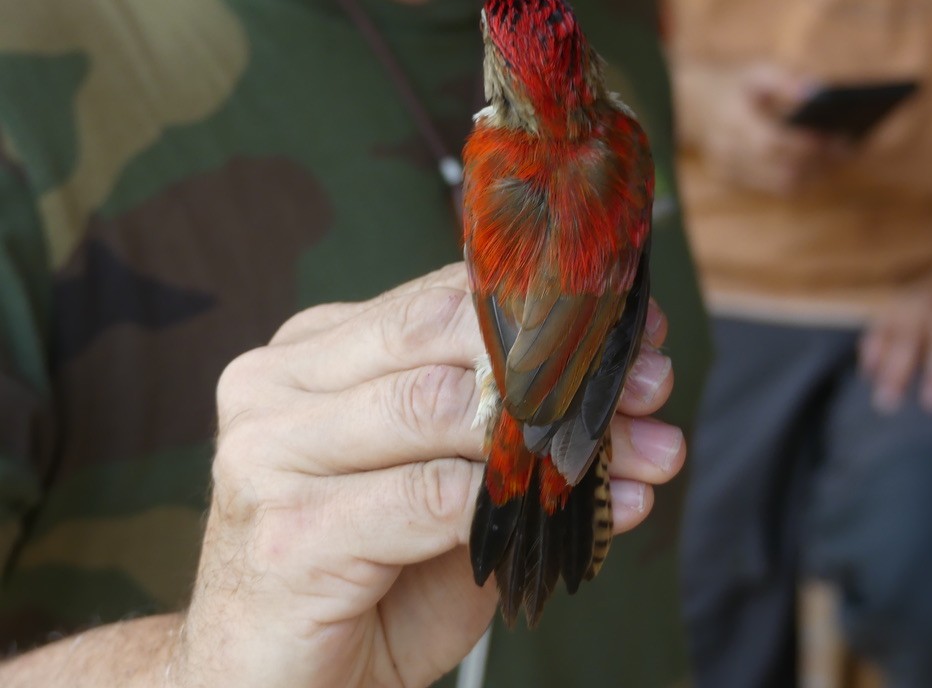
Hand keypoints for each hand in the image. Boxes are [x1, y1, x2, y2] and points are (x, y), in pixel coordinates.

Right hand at [170, 263, 682, 687]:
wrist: (265, 680)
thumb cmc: (361, 572)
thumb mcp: (436, 479)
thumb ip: (498, 425)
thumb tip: (623, 389)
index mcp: (310, 353)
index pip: (437, 299)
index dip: (542, 312)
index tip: (631, 330)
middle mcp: (276, 386)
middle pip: (437, 335)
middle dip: (558, 362)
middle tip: (649, 386)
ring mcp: (268, 454)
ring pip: (436, 406)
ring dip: (553, 433)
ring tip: (642, 454)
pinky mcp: (286, 534)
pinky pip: (429, 498)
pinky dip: (515, 503)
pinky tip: (578, 514)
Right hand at [678, 62, 850, 193]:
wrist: (688, 105)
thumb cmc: (731, 85)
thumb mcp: (755, 70)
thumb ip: (785, 79)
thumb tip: (819, 92)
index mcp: (731, 121)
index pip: (772, 143)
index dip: (806, 145)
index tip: (838, 136)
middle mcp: (727, 151)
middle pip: (780, 170)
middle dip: (819, 162)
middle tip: (849, 147)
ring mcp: (728, 170)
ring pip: (781, 184)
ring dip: (815, 173)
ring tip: (839, 155)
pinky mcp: (732, 180)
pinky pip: (774, 187)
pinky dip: (801, 176)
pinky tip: (820, 162)